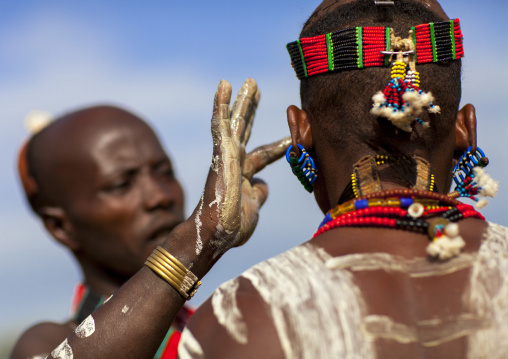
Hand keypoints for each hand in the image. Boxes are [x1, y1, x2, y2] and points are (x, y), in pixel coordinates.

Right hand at [192, 79, 289, 254]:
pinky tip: (224, 85)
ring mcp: (227, 156)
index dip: (278, 146)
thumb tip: (264, 184)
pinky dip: (221, 104)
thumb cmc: (234, 225)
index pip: (263, 154)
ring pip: (235, 122)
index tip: (293, 138)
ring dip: (241, 101)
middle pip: (245, 129)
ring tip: (248, 82)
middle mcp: (235, 162)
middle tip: (256, 88)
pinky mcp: (221, 152)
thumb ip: (259, 193)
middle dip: (251, 109)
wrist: (218, 233)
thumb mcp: (254, 207)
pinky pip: (221, 123)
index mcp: (243, 175)